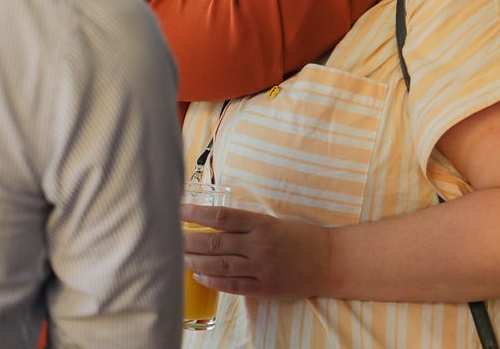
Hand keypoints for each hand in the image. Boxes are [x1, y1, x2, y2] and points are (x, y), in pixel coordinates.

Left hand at [182, 204, 330, 299]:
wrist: (328, 261)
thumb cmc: (299, 237)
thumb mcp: (273, 222)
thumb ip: (247, 224)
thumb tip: (213, 221)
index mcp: (261, 224)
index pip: (222, 216)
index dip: (197, 213)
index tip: (179, 210)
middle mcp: (259, 245)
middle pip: (216, 241)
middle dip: (189, 240)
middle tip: (171, 238)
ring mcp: (262, 268)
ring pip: (220, 264)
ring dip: (196, 261)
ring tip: (178, 257)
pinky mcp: (265, 288)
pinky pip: (233, 285)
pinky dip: (213, 280)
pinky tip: (199, 275)